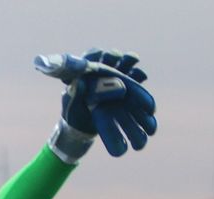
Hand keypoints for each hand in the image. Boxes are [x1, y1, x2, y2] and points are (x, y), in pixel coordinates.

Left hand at [35, 49, 156, 156]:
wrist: (88, 128)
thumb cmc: (76, 114)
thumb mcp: (72, 106)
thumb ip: (75, 95)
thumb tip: (80, 82)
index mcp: (86, 71)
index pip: (91, 57)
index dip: (94, 55)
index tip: (95, 58)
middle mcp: (103, 70)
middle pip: (111, 56)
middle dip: (113, 55)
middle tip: (114, 57)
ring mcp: (117, 77)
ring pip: (126, 62)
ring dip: (129, 59)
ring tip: (132, 59)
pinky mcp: (129, 87)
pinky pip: (137, 77)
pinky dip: (139, 75)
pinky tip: (140, 76)